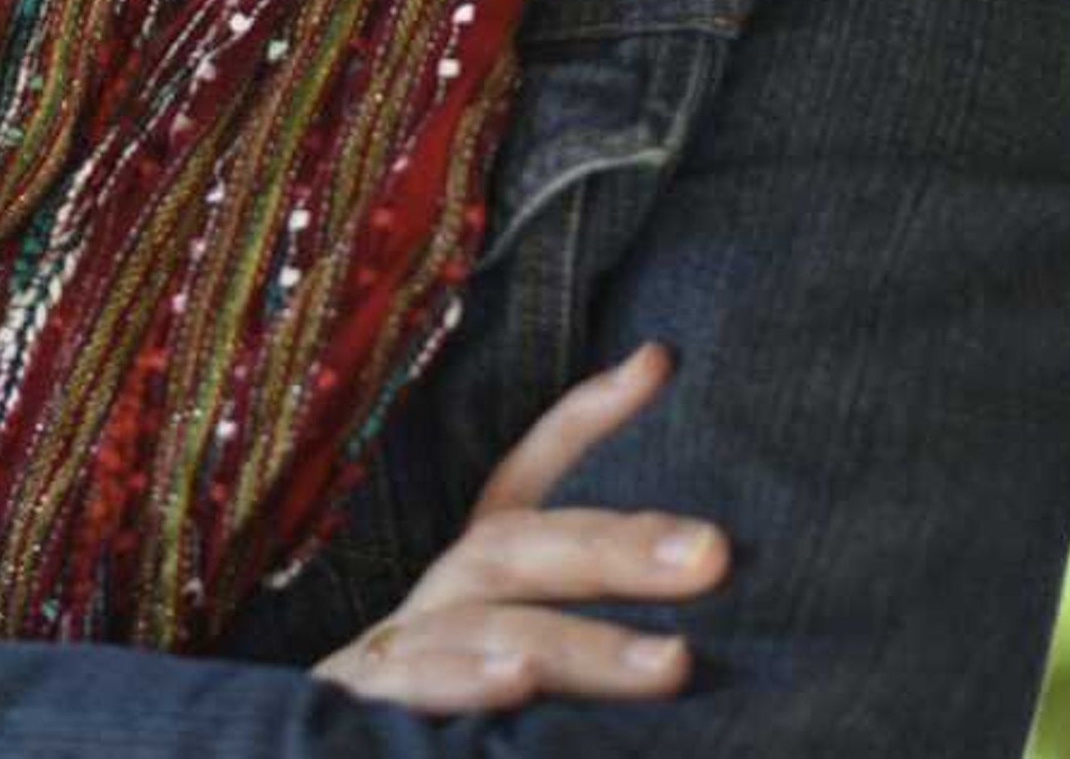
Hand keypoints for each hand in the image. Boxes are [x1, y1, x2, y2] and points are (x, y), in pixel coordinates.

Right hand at [312, 340, 733, 712]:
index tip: (656, 364)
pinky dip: (461, 682)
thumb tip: (674, 490)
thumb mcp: (518, 647)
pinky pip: (408, 687)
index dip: (583, 420)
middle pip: (514, 547)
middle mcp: (433, 602)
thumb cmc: (443, 705)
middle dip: (615, 546)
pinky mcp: (357, 704)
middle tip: (712, 554)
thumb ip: (586, 594)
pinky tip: (518, 685)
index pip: (523, 481)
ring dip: (578, 643)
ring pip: (479, 624)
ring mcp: (392, 653)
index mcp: (471, 578)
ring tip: (672, 661)